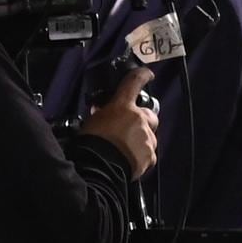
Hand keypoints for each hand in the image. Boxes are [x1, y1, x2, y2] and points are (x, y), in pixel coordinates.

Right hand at [81, 61, 159, 177]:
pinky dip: (141, 157)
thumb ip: (103, 114)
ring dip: (140, 140)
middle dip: (142, 121)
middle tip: (128, 129)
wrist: (98, 168)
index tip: (147, 74)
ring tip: (124, 150)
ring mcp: (147, 138)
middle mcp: (139, 119)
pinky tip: (128, 160)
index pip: (134, 83)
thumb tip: (103, 111)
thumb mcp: (92, 121)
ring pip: (149, 136)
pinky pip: (149, 154)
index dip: (142, 76)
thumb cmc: (91, 144)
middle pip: (149, 116)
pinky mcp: (150, 156)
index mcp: (123, 107)